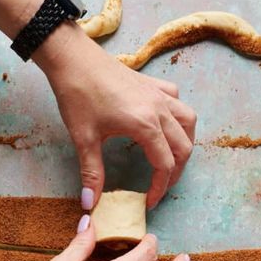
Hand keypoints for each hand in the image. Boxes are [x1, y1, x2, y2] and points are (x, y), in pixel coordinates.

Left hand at [35, 24, 196, 209]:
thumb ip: (92, 174)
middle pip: (184, 147)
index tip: (150, 201)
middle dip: (176, 171)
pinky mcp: (152, 84)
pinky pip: (177, 101)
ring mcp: (158, 94)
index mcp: (145, 125)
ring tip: (171, 158)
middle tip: (161, 186)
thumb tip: (90, 204)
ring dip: (184, 143)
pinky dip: (177, 115)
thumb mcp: (83, 139)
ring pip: (188, 122)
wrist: (72, 57)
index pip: (165, 164)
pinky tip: (165, 123)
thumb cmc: (77, 94)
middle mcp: (159, 109)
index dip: (160, 188)